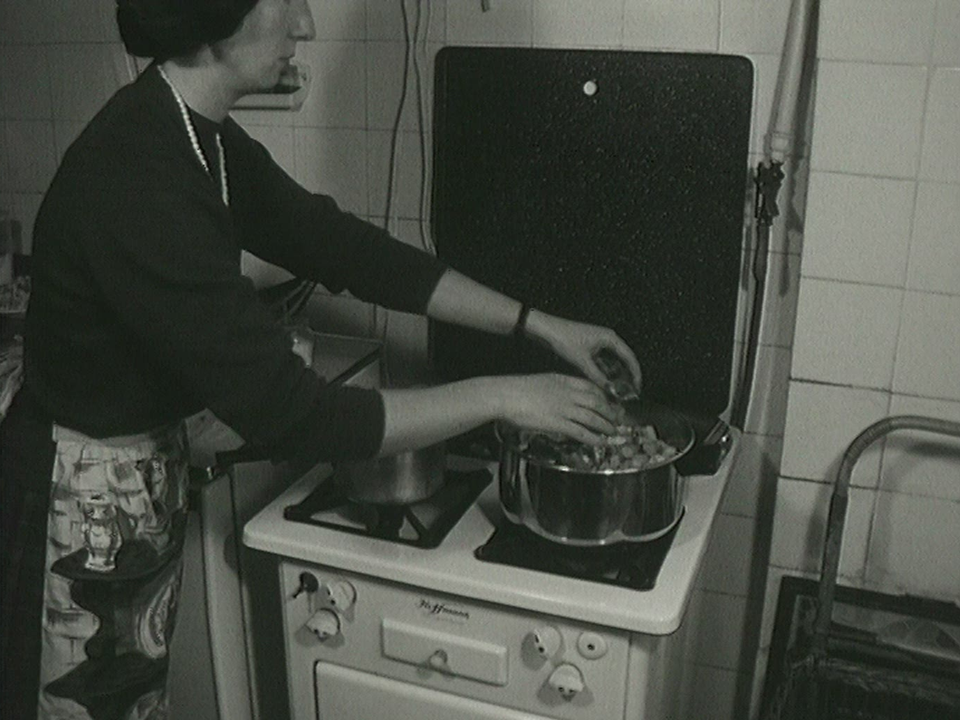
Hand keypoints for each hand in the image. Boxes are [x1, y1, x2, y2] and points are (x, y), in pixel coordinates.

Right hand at [495, 373, 621, 444]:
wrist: (506, 395)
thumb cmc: (516, 389)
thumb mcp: (541, 382)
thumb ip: (554, 390)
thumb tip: (560, 400)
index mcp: (563, 380)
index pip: (590, 387)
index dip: (603, 396)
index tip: (609, 402)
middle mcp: (568, 393)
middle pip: (597, 402)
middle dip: (610, 411)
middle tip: (618, 418)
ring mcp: (565, 408)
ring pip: (593, 417)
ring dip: (606, 425)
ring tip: (614, 432)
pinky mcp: (558, 423)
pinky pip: (582, 431)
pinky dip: (594, 438)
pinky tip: (602, 442)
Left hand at [523, 310, 641, 390]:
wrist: (545, 330)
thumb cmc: (563, 339)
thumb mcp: (582, 361)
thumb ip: (597, 377)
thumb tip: (610, 390)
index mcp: (610, 338)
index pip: (629, 358)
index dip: (635, 374)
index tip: (637, 388)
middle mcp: (607, 339)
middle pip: (623, 361)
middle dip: (626, 377)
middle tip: (628, 393)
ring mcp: (598, 344)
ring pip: (612, 363)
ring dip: (614, 377)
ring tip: (616, 392)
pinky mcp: (590, 348)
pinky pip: (602, 363)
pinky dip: (604, 373)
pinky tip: (603, 385)